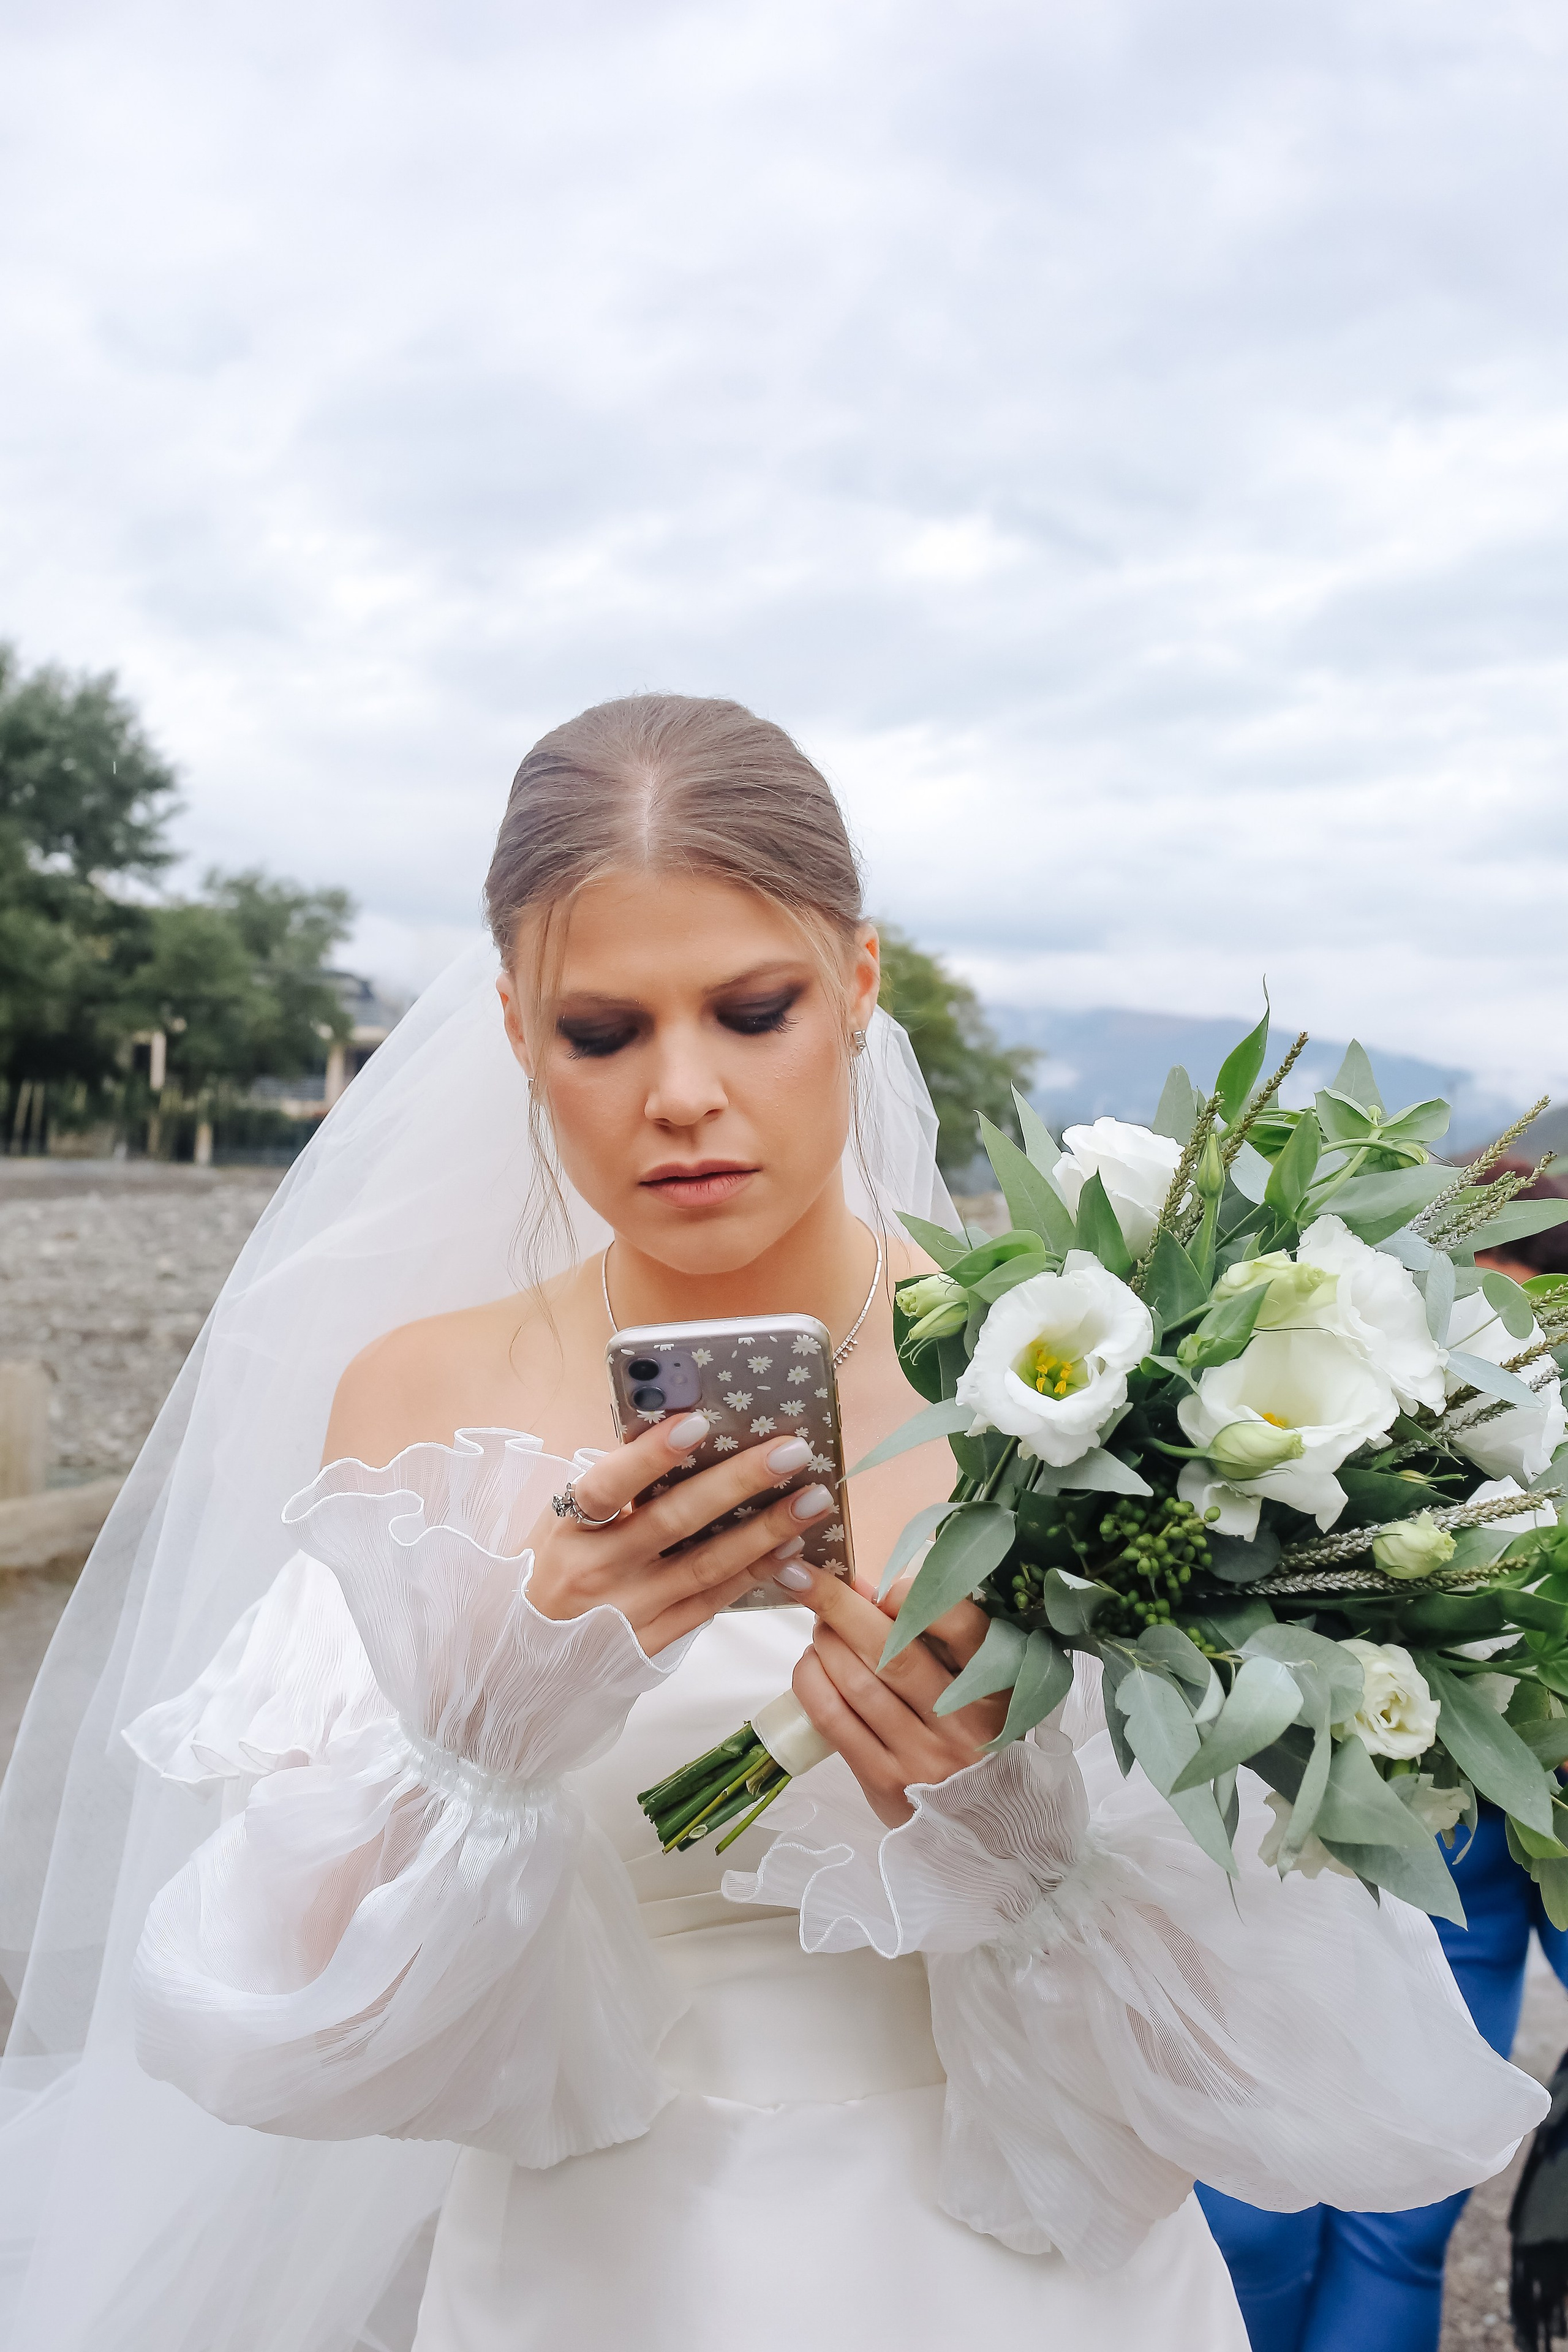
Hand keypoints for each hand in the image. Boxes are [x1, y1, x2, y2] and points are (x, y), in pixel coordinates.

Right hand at [525, 1414, 834, 1654]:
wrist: (521, 1666)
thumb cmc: (548, 1574)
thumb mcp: (558, 1527)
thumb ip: (609, 1490)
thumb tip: (675, 1435)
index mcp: (568, 1530)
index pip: (607, 1486)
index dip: (651, 1456)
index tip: (697, 1423)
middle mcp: (599, 1571)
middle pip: (675, 1522)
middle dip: (738, 1483)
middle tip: (790, 1452)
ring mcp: (629, 1612)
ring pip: (707, 1566)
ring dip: (765, 1531)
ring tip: (812, 1500)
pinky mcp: (654, 1643)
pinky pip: (712, 1603)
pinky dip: (754, 1575)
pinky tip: (791, 1550)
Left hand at [783, 1563, 1011, 1826]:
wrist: (987, 1832)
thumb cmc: (979, 1743)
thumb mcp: (984, 1693)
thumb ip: (942, 1645)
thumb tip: (868, 1588)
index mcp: (997, 1689)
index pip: (965, 1629)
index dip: (917, 1598)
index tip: (883, 1586)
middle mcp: (962, 1722)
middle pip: (895, 1652)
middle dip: (843, 1606)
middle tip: (810, 1578)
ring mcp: (922, 1755)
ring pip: (859, 1684)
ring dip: (826, 1643)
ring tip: (817, 1625)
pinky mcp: (884, 1781)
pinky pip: (835, 1721)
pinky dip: (812, 1683)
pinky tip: (809, 1665)